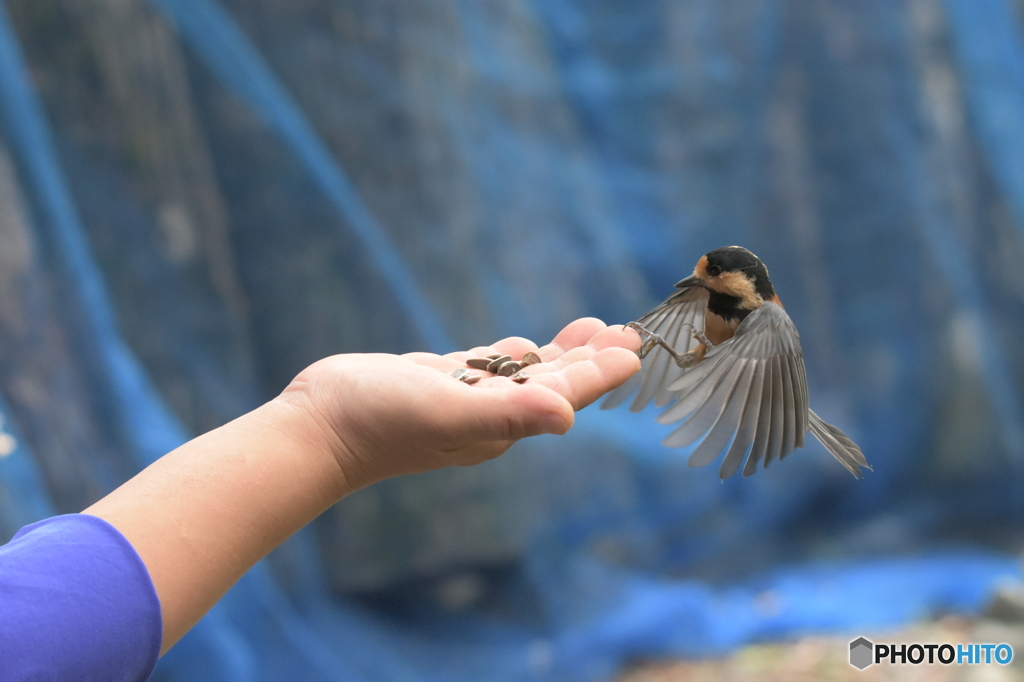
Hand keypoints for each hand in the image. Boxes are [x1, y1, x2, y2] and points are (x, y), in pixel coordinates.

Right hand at [277, 318, 640, 493]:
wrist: (318, 428)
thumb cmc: (382, 422)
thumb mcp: (450, 414)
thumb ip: (510, 415)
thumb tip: (570, 417)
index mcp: (502, 425)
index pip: (564, 395)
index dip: (601, 372)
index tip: (634, 349)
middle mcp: (489, 416)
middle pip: (553, 381)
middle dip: (590, 356)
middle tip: (626, 329)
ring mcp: (462, 400)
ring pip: (525, 373)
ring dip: (560, 352)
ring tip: (593, 329)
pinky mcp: (436, 384)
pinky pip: (489, 367)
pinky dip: (515, 354)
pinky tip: (529, 345)